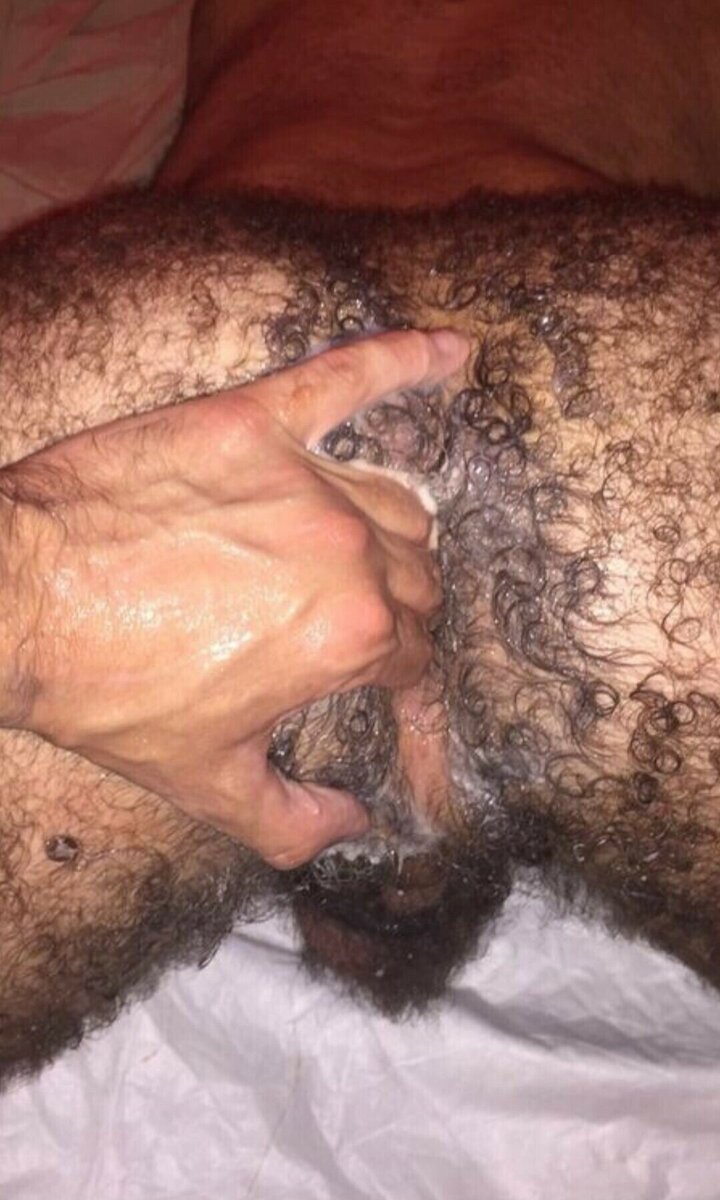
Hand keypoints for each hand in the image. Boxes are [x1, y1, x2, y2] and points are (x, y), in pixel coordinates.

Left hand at [0, 329, 468, 865]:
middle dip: (401, 618)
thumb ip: (294, 824)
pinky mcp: (253, 421)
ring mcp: (303, 477)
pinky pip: (346, 378)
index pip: (416, 660)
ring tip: (369, 560)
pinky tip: (450, 348)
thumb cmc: (106, 690)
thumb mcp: (204, 784)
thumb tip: (354, 826)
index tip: (402, 712)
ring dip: (397, 538)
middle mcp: (346, 550)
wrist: (13, 600)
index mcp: (348, 636)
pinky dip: (404, 361)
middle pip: (416, 579)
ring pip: (397, 501)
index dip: (410, 695)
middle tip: (356, 638)